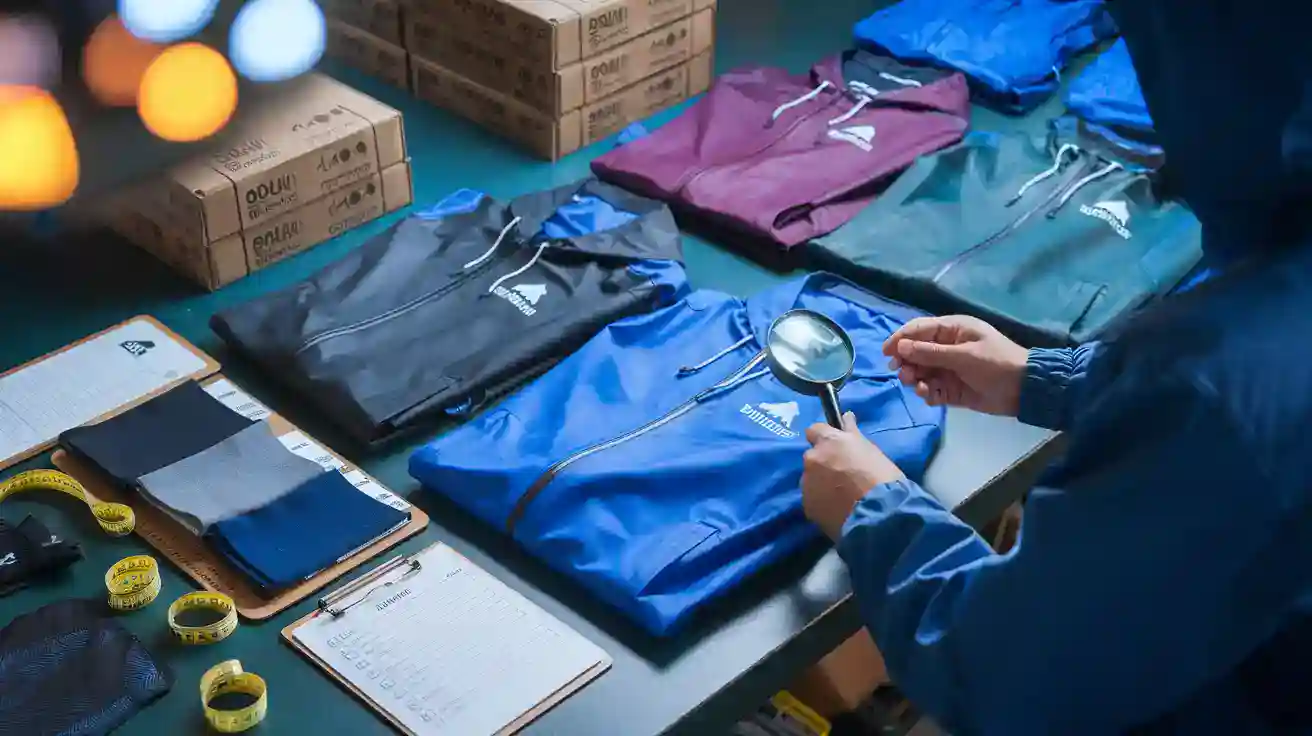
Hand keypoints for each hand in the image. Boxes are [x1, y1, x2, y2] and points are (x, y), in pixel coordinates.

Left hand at [803, 412, 904, 540]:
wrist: (880, 514)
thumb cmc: (881, 477)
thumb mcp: (870, 449)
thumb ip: (852, 433)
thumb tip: (846, 416)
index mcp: (828, 442)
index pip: (814, 430)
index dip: (823, 438)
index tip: (834, 446)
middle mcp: (812, 459)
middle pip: (812, 457)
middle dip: (823, 463)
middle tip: (843, 475)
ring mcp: (807, 484)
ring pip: (811, 479)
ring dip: (821, 483)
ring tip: (842, 496)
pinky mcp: (807, 506)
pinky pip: (813, 500)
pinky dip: (822, 502)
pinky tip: (838, 510)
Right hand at [882, 315, 1027, 416]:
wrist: (1023, 390)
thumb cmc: (996, 364)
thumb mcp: (963, 355)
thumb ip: (930, 353)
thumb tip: (900, 347)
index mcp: (952, 330)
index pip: (918, 330)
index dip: (900, 339)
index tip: (886, 354)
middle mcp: (947, 347)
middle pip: (915, 352)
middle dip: (906, 362)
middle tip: (902, 374)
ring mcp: (948, 369)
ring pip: (921, 372)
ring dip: (915, 378)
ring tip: (918, 385)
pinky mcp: (951, 389)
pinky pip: (931, 389)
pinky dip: (927, 392)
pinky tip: (929, 395)